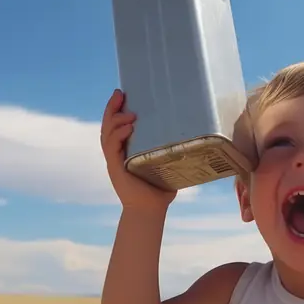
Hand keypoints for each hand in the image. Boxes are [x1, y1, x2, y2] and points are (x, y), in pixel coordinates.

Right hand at [100, 89, 176, 211]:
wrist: (150, 210)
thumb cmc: (160, 190)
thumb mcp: (167, 164)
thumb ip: (174, 151)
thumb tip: (196, 137)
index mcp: (125, 149)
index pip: (117, 125)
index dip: (117, 109)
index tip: (123, 94)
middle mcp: (117, 152)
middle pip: (108, 124)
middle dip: (112, 107)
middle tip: (120, 93)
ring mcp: (114, 160)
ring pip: (107, 133)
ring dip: (116, 120)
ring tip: (129, 112)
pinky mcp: (115, 167)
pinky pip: (111, 148)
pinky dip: (118, 136)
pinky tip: (128, 128)